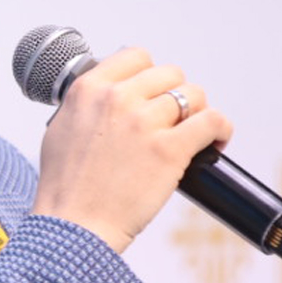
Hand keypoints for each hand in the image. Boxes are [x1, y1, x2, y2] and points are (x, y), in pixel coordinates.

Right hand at [29, 48, 231, 252]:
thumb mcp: (61, 128)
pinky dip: (221, 129)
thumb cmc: (65, 187)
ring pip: (193, 95)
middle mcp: (116, 98)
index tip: (153, 94)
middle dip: (175, 95)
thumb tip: (110, 94)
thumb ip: (86, 104)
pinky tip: (216, 142)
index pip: (136, 56)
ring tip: (194, 133)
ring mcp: (144, 122)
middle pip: (169, 74)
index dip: (150, 76)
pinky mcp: (169, 149)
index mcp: (88, 89)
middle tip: (173, 120)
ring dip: (197, 113)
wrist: (73, 225)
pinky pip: (211, 121)